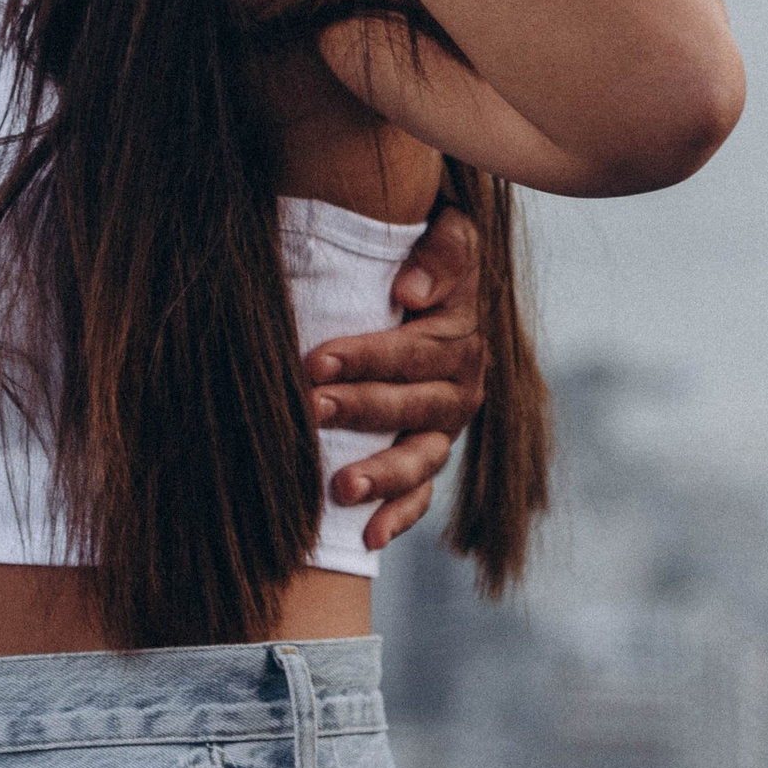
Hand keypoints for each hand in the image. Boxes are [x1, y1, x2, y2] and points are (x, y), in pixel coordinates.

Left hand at [307, 200, 486, 550]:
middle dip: (361, 409)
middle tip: (309, 409)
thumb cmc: (419, 251)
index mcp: (458, 335)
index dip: (367, 358)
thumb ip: (441, 250)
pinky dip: (398, 516)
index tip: (315, 363)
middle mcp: (458, 387)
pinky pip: (422, 495)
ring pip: (421, 457)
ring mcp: (444, 428)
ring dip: (382, 474)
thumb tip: (409, 292)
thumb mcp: (445, 229)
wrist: (426, 279)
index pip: (414, 351)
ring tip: (341, 487)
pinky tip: (369, 537)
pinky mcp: (429, 459)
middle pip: (414, 405)